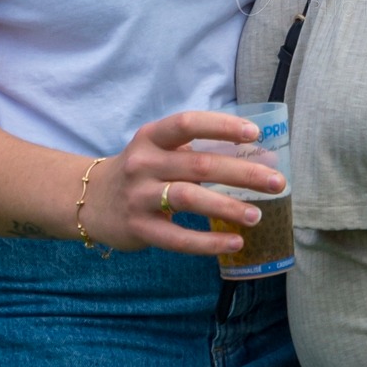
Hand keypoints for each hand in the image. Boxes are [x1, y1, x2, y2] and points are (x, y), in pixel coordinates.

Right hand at [78, 111, 286, 254]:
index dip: (221, 126)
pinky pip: (177, 238)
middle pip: (198, 165)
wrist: (89, 200)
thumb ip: (197, 150)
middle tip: (276, 182)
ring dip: (227, 207)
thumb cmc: (141, 171)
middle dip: (242, 173)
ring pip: (189, 199)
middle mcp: (143, 163)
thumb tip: (257, 158)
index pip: (187, 123)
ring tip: (258, 215)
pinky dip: (208, 243)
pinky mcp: (139, 228)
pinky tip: (235, 242)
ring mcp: (139, 196)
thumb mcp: (158, 150)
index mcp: (151, 137)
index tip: (255, 133)